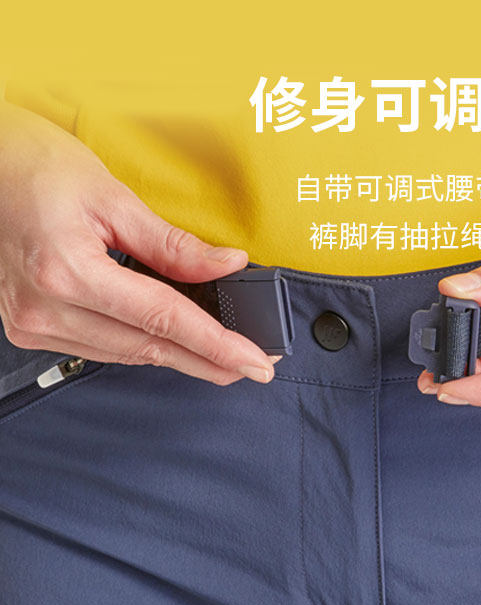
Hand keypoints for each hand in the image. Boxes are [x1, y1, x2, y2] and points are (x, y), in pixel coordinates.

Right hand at [0, 101, 277, 384]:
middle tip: (252, 367)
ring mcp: (33, 323)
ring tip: (222, 354)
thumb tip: (226, 266)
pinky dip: (139, 344)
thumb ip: (171, 243)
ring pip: (126, 354)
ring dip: (177, 356)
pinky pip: (100, 348)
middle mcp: (46, 307)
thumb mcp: (109, 195)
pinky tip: (170, 342)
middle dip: (207, 359)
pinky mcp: (29, 327)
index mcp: (66, 270)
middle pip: (148, 347)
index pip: (163, 319)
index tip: (255, 362)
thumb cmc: (29, 165)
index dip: (217, 345)